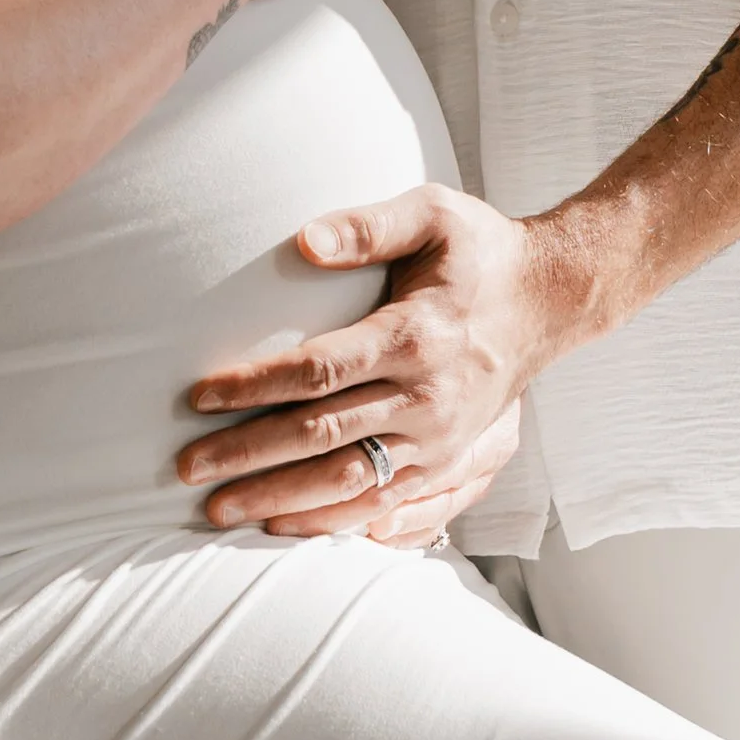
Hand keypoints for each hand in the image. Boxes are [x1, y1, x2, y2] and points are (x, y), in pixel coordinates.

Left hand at [177, 182, 573, 543]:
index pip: (318, 370)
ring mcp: (440, 439)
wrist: (551, 300)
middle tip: (187, 470)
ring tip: (221, 510)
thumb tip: (302, 241)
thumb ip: (367, 225)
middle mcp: (427, 398)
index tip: (199, 395)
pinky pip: (386, 503)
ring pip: (349, 481)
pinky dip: (334, 521)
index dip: (255, 386)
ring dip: (282, 500)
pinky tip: (288, 526)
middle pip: (322, 436)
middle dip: (249, 456)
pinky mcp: (448, 461)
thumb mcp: (432, 213)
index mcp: (415, 336)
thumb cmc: (480, 251)